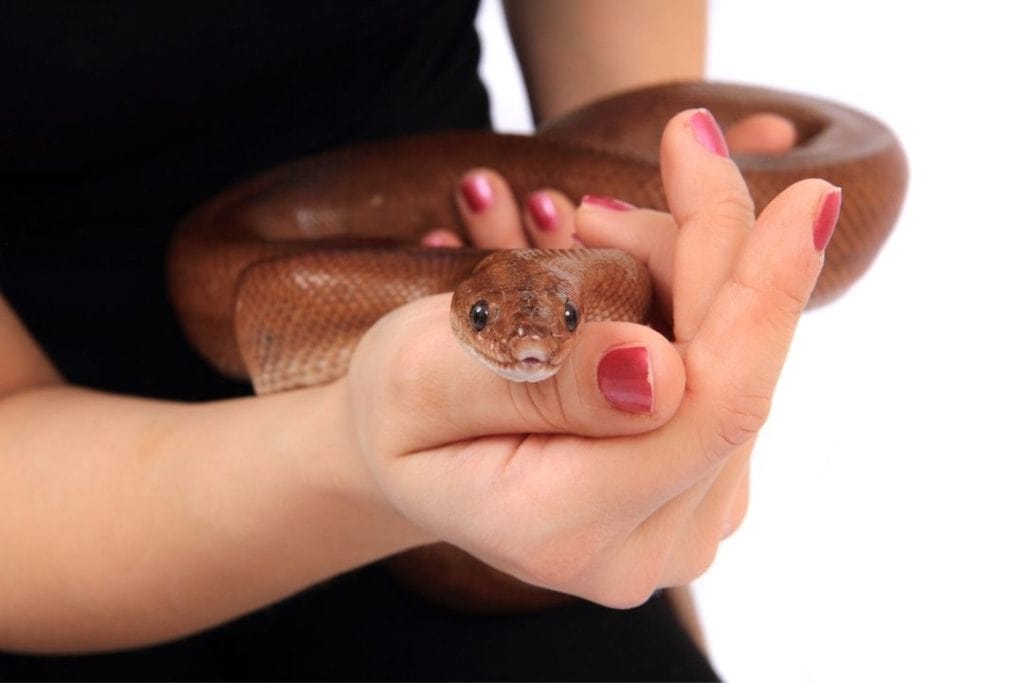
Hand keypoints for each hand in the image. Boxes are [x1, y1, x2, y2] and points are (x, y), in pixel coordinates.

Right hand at [341, 108, 837, 606]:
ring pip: (733, 363)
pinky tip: (619, 283)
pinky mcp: (702, 489)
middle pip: (729, 372)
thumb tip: (659, 368)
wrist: (413, 455)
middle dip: (692, 253)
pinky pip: (725, 373)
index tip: (808, 197)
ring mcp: (685, 524)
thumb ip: (533, 378)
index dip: (764, 295)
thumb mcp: (421, 377)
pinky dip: (686, 306)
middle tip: (594, 204)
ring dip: (680, 274)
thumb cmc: (400, 411)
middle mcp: (649, 546)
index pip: (709, 406)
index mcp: (566, 528)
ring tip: (579, 246)